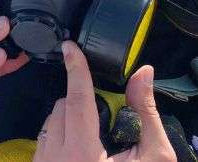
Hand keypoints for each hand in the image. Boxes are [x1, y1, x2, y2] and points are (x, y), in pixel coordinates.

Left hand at [33, 41, 175, 161]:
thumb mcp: (153, 158)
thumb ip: (146, 113)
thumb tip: (143, 74)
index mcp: (83, 152)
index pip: (77, 98)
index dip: (76, 69)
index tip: (70, 47)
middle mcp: (56, 157)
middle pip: (62, 107)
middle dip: (81, 101)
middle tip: (104, 115)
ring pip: (50, 123)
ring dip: (69, 118)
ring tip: (94, 136)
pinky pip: (44, 140)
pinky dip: (59, 134)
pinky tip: (79, 149)